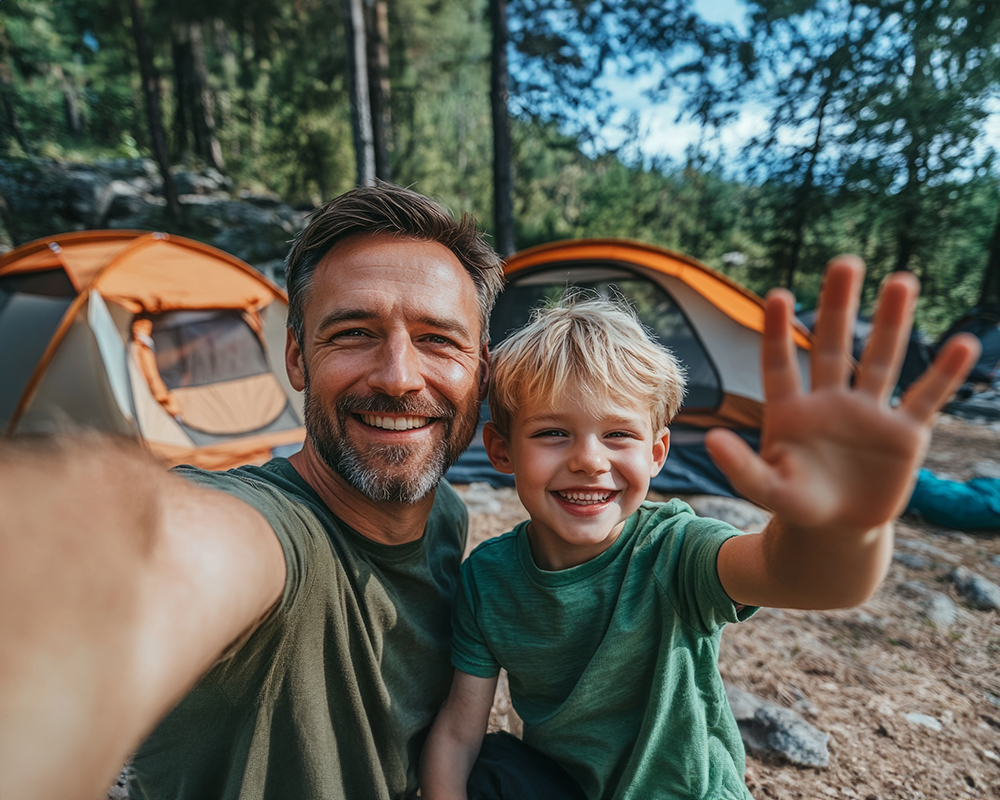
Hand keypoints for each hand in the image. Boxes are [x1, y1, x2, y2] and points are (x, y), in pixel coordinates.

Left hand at [706, 256, 979, 536]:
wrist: (838, 528)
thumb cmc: (797, 503)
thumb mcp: (766, 489)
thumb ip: (740, 467)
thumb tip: (709, 439)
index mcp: (791, 410)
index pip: (779, 363)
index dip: (777, 332)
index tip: (776, 296)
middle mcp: (829, 401)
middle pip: (832, 346)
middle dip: (837, 306)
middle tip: (844, 262)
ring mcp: (868, 413)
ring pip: (880, 359)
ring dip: (891, 323)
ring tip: (901, 281)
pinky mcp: (904, 434)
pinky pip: (925, 398)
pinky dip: (944, 373)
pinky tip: (963, 343)